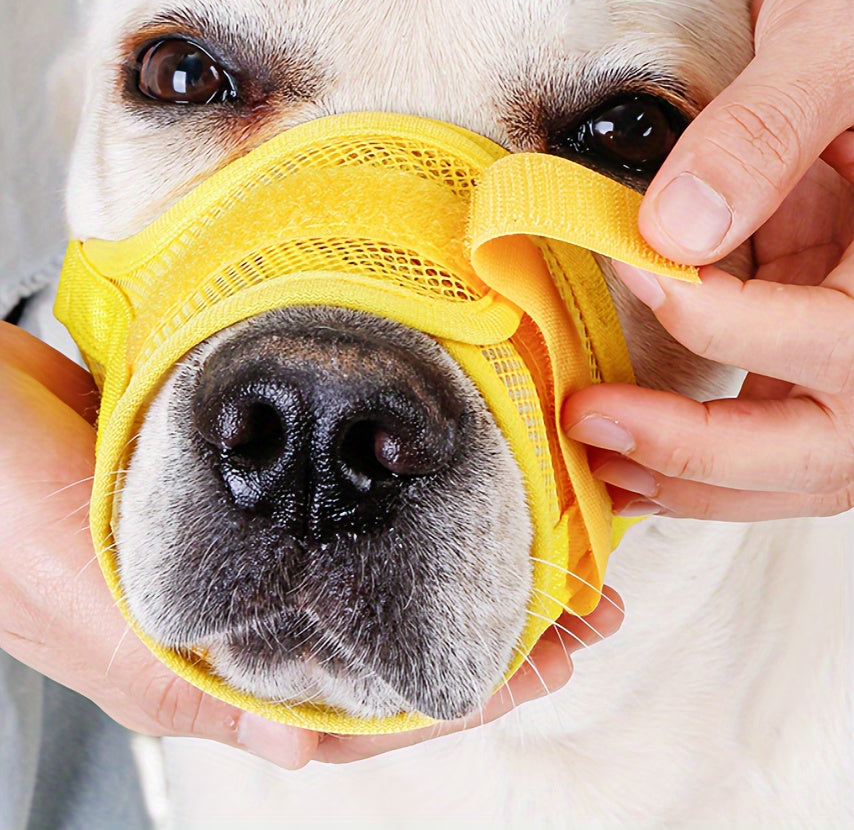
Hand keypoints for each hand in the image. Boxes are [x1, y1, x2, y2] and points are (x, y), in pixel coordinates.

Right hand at [0, 321, 622, 766]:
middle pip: (391, 633)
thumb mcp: (93, 613)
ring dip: (458, 557)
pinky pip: (344, 507)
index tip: (553, 657)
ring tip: (545, 543)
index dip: (470, 688)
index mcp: (212, 670)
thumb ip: (196, 682)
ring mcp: (248, 551)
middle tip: (581, 597)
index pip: (370, 701)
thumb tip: (302, 741)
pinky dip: (400, 503)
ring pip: (377, 570)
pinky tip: (451, 483)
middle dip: (491, 625)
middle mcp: (242, 616)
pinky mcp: (241, 490)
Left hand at [562, 0, 853, 521]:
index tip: (635, 275)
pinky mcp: (812, 365)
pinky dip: (696, 469)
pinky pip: (767, 442)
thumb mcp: (834, 50)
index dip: (725, 318)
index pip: (838, 337)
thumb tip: (672, 229)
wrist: (852, 67)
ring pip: (794, 468)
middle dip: (700, 447)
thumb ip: (766, 131)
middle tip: (594, 424)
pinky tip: (628, 464)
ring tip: (598, 467)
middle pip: (824, 445)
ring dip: (690, 481)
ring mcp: (851, 364)